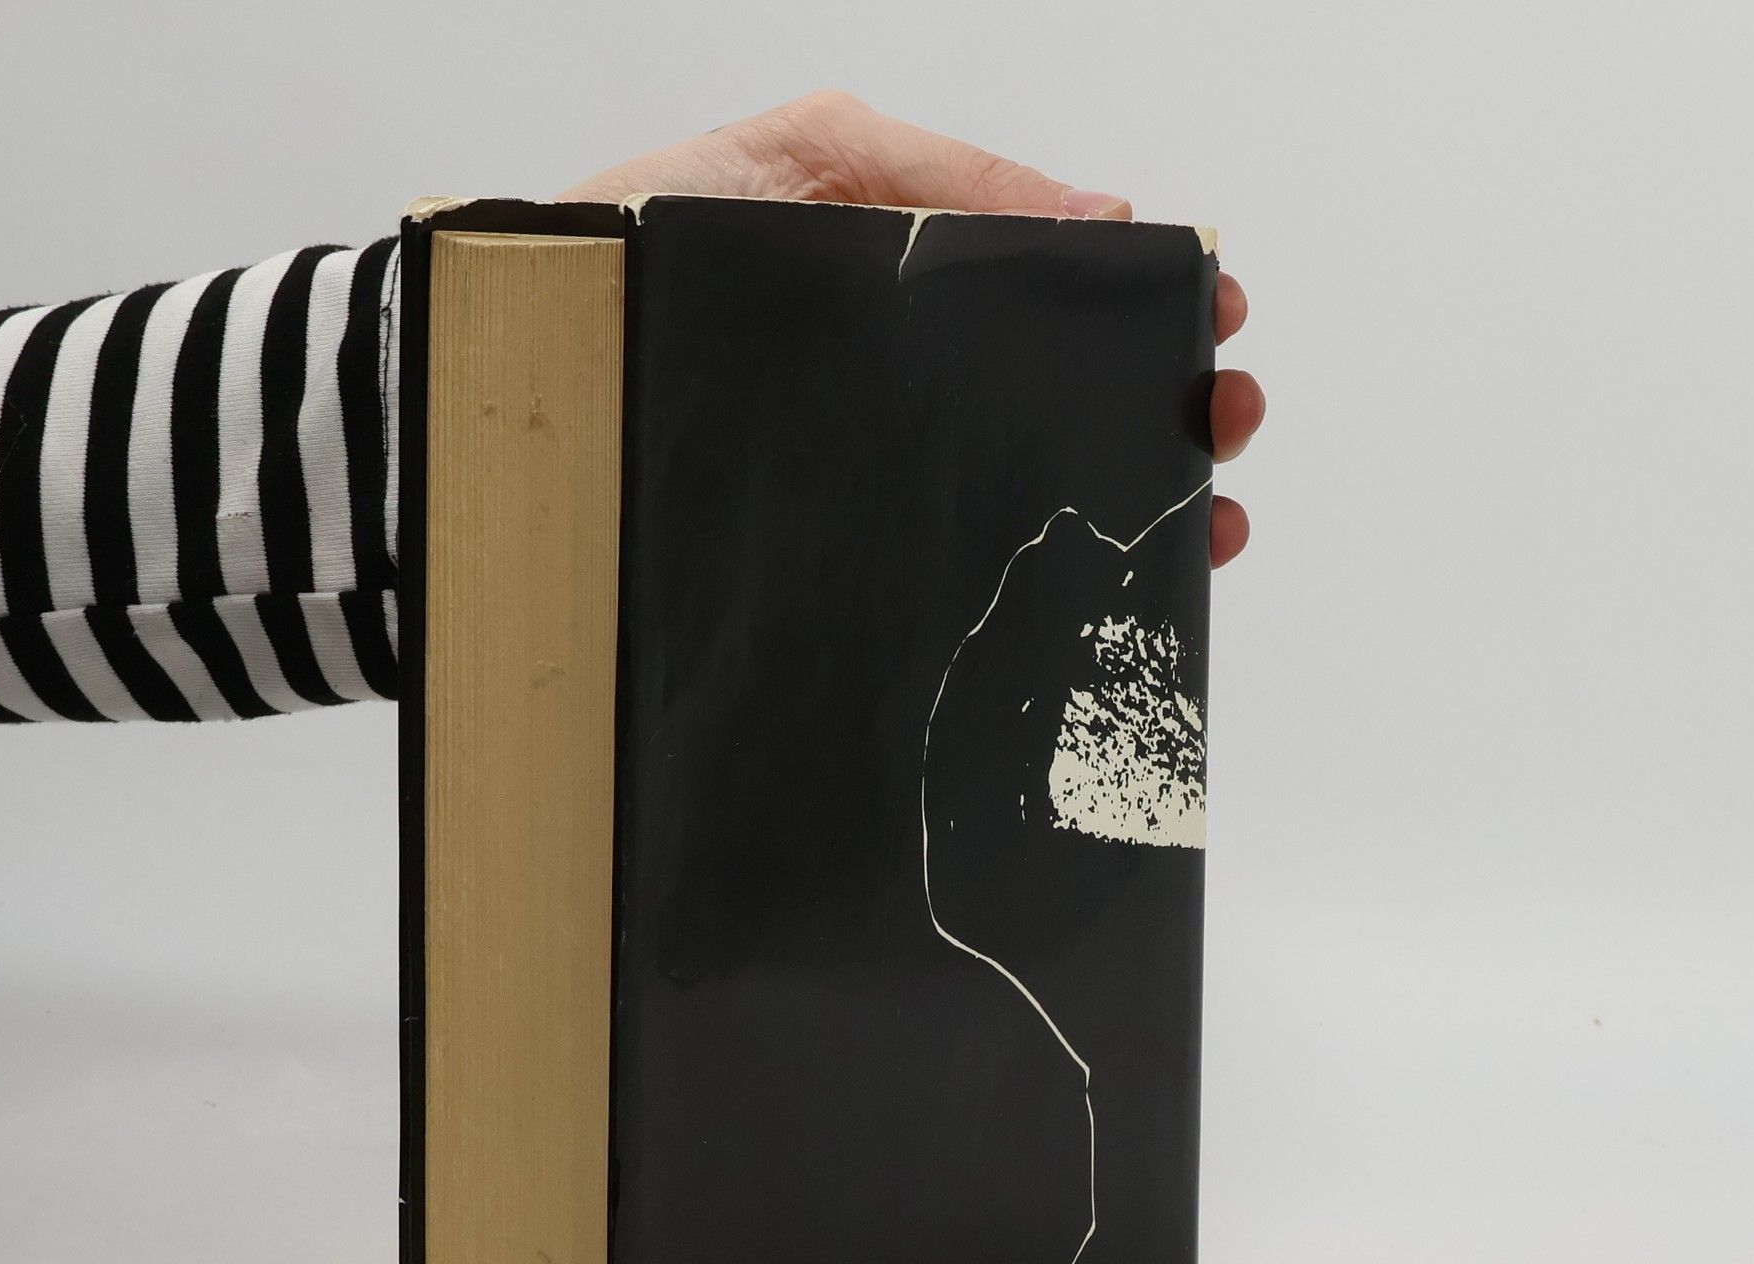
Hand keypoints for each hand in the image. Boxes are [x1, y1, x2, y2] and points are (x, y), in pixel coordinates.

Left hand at [567, 92, 1262, 566]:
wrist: (528, 365)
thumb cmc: (648, 244)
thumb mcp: (806, 158)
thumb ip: (949, 181)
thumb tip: (1106, 214)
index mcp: (917, 296)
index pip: (1061, 306)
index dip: (1147, 314)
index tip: (1216, 324)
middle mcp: (910, 398)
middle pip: (1066, 409)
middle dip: (1166, 415)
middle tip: (1226, 425)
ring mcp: (878, 484)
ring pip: (1025, 506)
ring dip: (1126, 517)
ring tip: (1199, 532)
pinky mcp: (838, 562)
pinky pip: (946, 580)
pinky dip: (1029, 606)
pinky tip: (1093, 614)